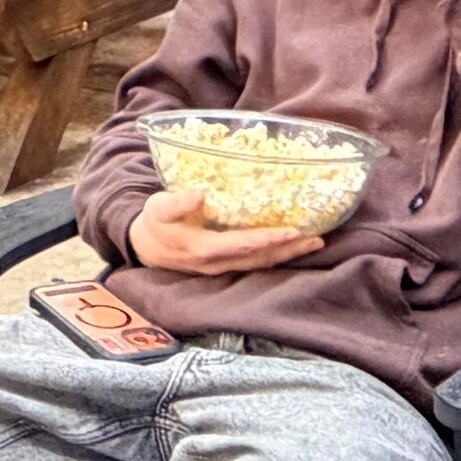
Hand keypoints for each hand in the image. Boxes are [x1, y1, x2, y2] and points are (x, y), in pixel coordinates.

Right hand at [128, 191, 320, 275]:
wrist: (143, 245)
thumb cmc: (154, 222)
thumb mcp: (159, 207)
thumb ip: (178, 202)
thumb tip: (200, 193)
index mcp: (203, 248)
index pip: (241, 244)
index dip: (267, 239)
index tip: (291, 231)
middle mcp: (217, 263)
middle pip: (259, 259)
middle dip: (288, 250)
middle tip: (316, 240)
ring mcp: (222, 268)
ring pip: (260, 263)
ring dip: (287, 255)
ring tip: (314, 243)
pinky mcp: (224, 265)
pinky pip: (255, 263)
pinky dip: (275, 256)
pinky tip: (291, 248)